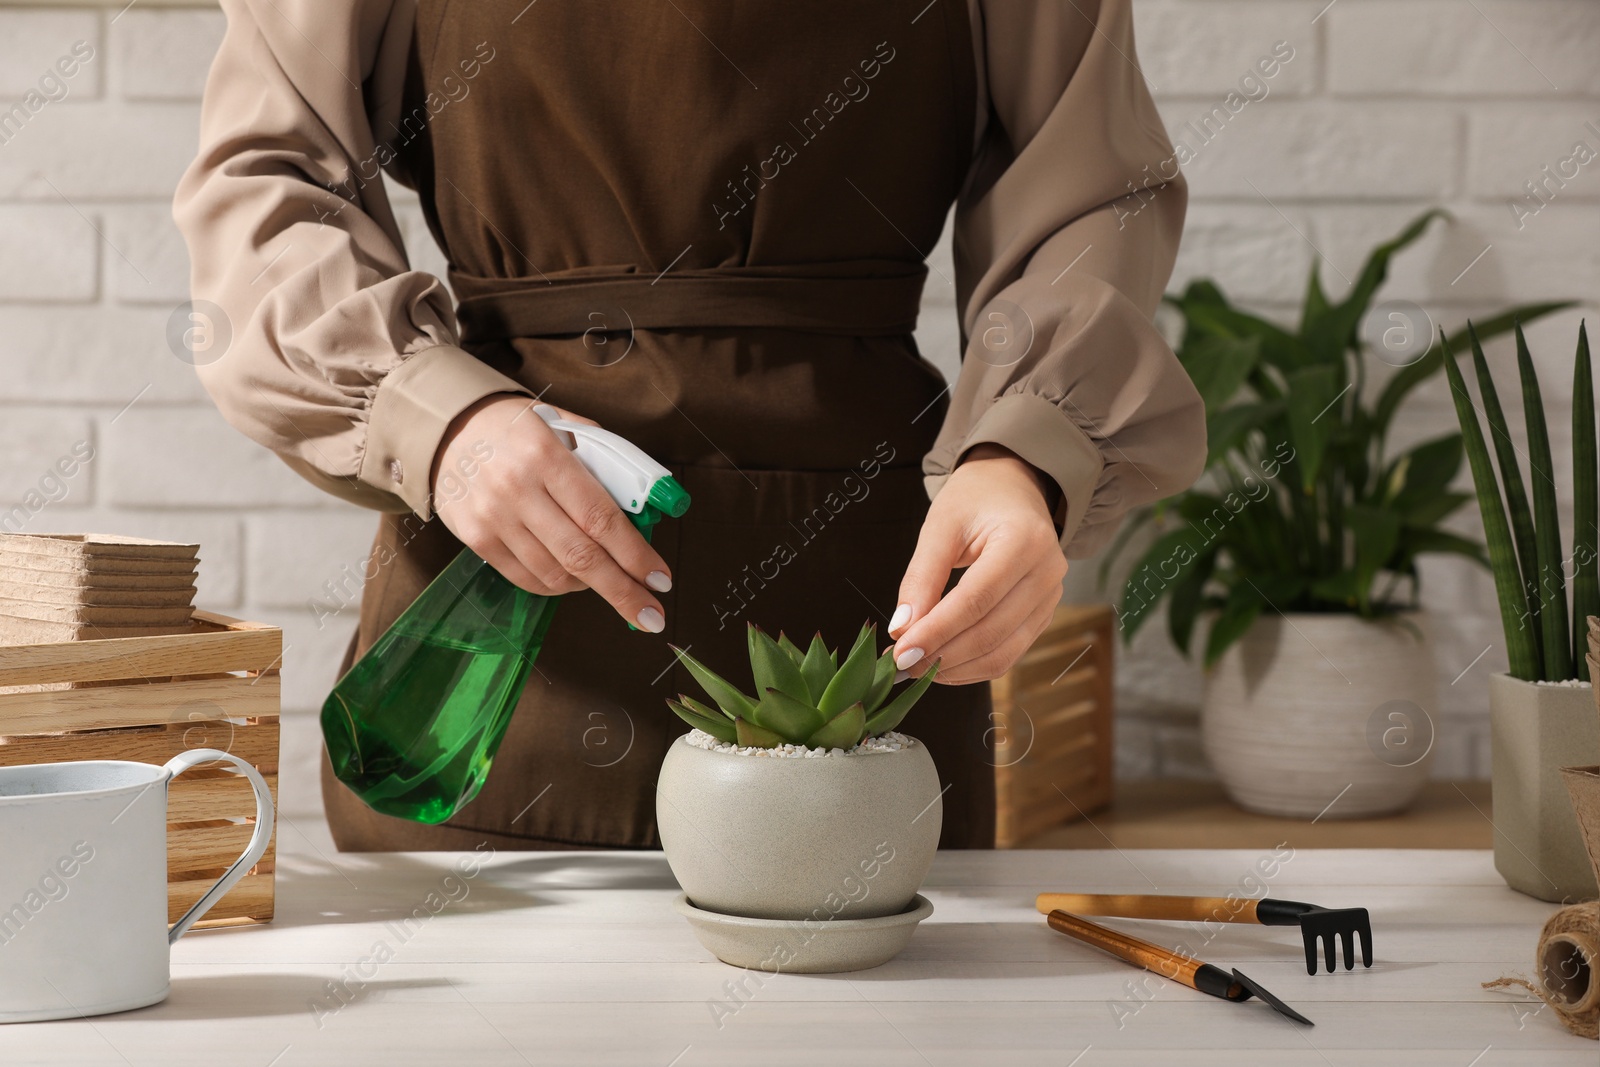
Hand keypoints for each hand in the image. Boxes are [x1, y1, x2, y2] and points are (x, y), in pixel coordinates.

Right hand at [430, 394, 671, 631]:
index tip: (660, 578)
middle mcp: (517, 489)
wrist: (447, 429)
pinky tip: (574, 579)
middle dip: (623, 591)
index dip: (635, 555)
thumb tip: (642, 504)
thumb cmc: (517, 428)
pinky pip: (525, 579)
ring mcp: (493, 518)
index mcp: (546, 456)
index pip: (600, 518)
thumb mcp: (562, 424)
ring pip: (554, 574)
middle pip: (581, 556)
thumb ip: (602, 458)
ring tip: (610, 583)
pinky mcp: (475, 539)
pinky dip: (557, 586)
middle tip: (652, 615)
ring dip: (591, 588)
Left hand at [889, 444, 1065, 683]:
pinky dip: (972, 667)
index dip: (937, 631)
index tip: (900, 651)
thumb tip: (901, 630)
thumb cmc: (975, 500)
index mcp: (1024, 541)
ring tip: (916, 667)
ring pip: (1003, 652)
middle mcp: (1047, 572)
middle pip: (991, 632)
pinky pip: (1009, 653)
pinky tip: (941, 665)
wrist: (1013, 489)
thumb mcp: (940, 526)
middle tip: (899, 665)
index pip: (977, 600)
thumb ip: (921, 577)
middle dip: (941, 655)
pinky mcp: (1044, 615)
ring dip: (956, 669)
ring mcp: (1051, 597)